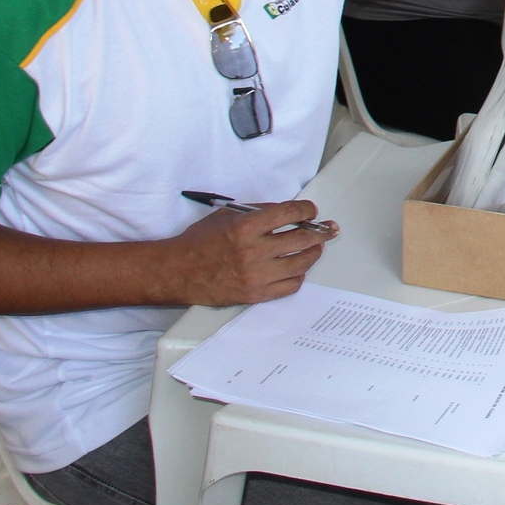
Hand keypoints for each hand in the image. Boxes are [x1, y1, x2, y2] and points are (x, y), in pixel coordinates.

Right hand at [163, 200, 337, 306]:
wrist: (177, 271)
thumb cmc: (199, 243)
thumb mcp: (227, 216)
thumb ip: (258, 213)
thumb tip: (286, 212)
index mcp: (246, 228)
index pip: (289, 213)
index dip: (306, 210)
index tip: (311, 210)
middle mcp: (253, 251)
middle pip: (302, 239)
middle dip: (320, 231)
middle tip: (327, 228)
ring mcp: (256, 275)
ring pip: (301, 264)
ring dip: (313, 253)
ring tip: (315, 248)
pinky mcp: (255, 294)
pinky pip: (290, 286)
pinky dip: (298, 276)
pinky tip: (298, 269)